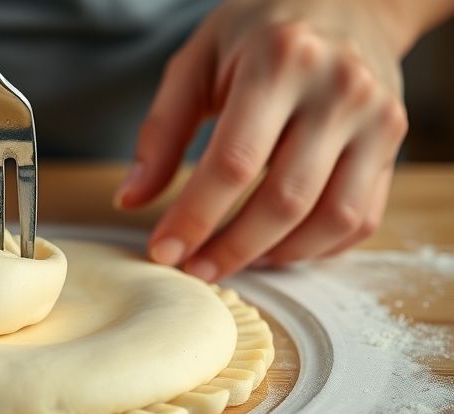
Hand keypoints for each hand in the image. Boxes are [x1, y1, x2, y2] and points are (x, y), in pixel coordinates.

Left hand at [116, 0, 410, 279]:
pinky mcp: (393, 143)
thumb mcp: (198, 60)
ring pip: (331, 218)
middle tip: (195, 270)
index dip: (195, 218)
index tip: (163, 251)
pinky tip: (275, 247)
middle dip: (232, 248)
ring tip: (232, 261)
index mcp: (281, 61)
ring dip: (276, 255)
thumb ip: (162, 130)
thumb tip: (132, 199)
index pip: (234, 162)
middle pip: (285, 200)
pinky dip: (317, 247)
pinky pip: (362, 218)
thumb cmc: (261, 31)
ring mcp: (376, 118)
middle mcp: (339, 90)